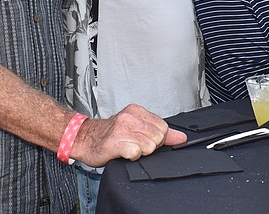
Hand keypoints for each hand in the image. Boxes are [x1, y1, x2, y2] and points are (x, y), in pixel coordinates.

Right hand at [72, 104, 186, 166]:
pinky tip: (123, 153)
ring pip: (149, 146)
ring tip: (128, 148)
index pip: (164, 127)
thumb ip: (162, 132)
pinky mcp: (114, 143)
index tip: (144, 139)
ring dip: (140, 152)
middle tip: (134, 144)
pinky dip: (132, 157)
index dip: (157, 138)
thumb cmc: (111, 135)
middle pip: (158, 138)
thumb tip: (182, 138)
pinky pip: (136, 153)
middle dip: (150, 146)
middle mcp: (129, 117)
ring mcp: (121, 129)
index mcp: (136, 111)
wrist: (85, 139)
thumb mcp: (137, 128)